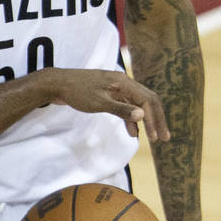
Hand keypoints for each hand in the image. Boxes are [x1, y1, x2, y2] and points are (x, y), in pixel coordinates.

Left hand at [49, 69, 168, 142]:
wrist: (57, 84)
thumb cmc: (77, 92)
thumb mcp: (99, 103)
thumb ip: (120, 109)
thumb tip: (142, 116)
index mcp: (124, 82)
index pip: (147, 101)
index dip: (154, 120)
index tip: (156, 138)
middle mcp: (123, 83)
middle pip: (147, 101)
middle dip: (156, 120)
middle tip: (163, 138)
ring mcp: (116, 88)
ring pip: (137, 104)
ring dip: (145, 120)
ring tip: (152, 137)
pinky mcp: (109, 93)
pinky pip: (126, 106)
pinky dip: (130, 118)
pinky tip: (133, 131)